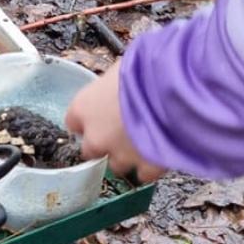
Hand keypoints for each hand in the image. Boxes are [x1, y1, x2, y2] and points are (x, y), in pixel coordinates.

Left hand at [64, 65, 164, 183]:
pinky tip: (158, 153)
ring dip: (126, 156)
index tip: (99, 117)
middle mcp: (95, 136)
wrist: (170, 90)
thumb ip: (111, 86)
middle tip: (121, 132)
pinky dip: (149, 166)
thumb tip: (117, 85)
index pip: (74, 122)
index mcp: (83, 108)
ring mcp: (119, 155)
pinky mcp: (144, 167)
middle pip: (91, 150)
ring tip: (143, 141)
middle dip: (105, 144)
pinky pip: (143, 174)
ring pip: (116, 165)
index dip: (88, 120)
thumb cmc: (143, 70)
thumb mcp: (119, 69)